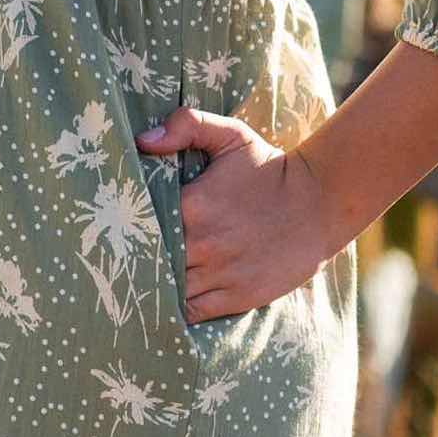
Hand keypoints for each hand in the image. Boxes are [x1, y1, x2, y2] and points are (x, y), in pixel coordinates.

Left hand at [135, 105, 330, 323]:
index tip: (117, 231)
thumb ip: (187, 125)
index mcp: (193, 205)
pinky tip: (167, 303)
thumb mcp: (232, 136)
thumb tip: (142, 140)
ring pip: (169, 290)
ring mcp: (221, 273)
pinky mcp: (237, 296)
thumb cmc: (270, 169)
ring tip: (142, 283)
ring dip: (155, 288)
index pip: (143, 225)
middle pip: (152, 261)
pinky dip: (177, 310)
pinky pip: (192, 312)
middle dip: (137, 261)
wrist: (320, 203)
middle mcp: (204, 243)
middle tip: (121, 262)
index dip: (128, 230)